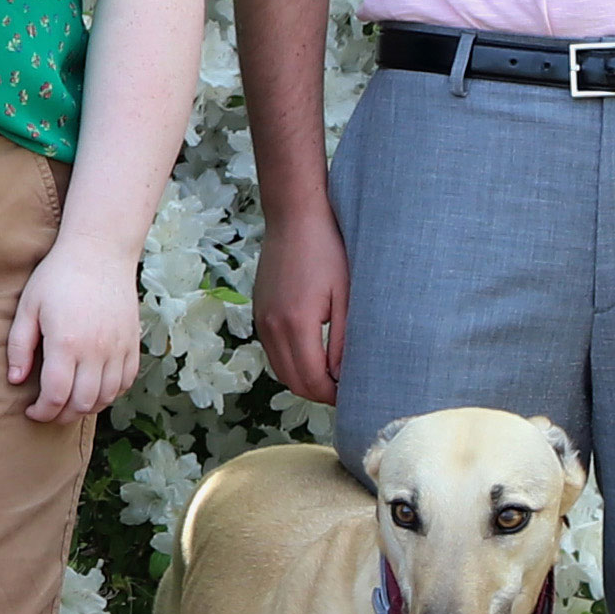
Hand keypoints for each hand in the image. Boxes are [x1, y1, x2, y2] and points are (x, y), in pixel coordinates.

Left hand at [2, 234, 143, 425]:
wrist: (100, 251)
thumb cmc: (58, 276)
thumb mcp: (28, 307)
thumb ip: (20, 346)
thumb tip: (15, 380)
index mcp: (66, 342)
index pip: (56, 395)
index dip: (43, 412)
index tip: (31, 411)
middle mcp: (96, 350)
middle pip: (83, 403)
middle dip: (62, 415)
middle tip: (49, 411)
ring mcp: (118, 347)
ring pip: (107, 397)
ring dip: (86, 408)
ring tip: (69, 403)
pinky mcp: (132, 343)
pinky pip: (126, 382)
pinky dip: (111, 394)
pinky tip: (94, 389)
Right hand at [251, 202, 345, 406]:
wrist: (294, 218)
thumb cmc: (328, 251)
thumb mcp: (346, 296)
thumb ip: (343, 341)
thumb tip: (343, 377)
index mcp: (296, 324)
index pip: (312, 381)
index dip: (334, 395)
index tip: (356, 394)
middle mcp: (271, 328)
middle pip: (293, 382)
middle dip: (320, 394)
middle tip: (348, 390)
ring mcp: (261, 321)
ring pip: (281, 371)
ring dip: (304, 380)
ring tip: (333, 375)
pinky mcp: (258, 313)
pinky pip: (273, 352)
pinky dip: (292, 362)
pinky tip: (314, 354)